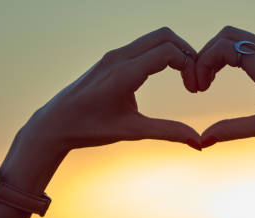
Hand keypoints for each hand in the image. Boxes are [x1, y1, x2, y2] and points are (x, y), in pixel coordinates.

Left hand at [1, 27, 201, 192]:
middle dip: (187, 54)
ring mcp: (114, 55)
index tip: (195, 90)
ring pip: (155, 38)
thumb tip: (198, 143)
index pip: (168, 52)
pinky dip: (162, 54)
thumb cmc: (89, 128)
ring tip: (185, 79)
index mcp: (124, 73)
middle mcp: (119, 57)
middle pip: (165, 36)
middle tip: (195, 80)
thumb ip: (167, 132)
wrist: (56, 123)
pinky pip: (144, 46)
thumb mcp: (132, 131)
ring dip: (175, 53)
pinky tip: (167, 75)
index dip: (190, 67)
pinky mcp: (112, 59)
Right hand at [196, 26, 254, 148]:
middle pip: (227, 35)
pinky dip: (233, 57)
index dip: (202, 64)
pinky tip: (231, 78)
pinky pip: (251, 46)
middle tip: (199, 83)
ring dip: (219, 55)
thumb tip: (203, 141)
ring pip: (239, 38)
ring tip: (209, 82)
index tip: (198, 89)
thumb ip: (233, 131)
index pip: (223, 48)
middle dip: (206, 55)